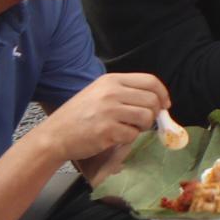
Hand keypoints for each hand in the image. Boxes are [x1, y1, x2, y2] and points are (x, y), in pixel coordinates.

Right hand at [42, 72, 168, 165]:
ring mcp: (109, 111)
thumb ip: (125, 93)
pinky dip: (129, 138)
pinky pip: (133, 134)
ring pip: (146, 117)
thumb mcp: (99, 93)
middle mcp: (111, 92)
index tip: (165, 105)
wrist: (54, 136)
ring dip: (143, 126)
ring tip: (129, 128)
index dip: (162, 94)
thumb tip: (157, 101)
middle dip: (154, 113)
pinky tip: (116, 137)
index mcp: (111, 80)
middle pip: (152, 100)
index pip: (150, 81)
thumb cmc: (78, 116)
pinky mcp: (107, 131)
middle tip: (145, 122)